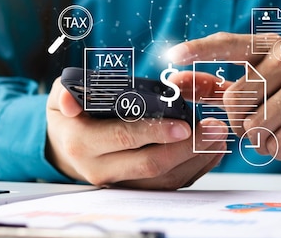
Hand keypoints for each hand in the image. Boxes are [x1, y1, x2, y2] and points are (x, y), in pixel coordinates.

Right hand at [45, 77, 226, 188]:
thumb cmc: (71, 113)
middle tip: (214, 129)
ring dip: (195, 160)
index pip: (125, 137)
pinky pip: (168, 185)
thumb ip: (68, 92)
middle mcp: (100, 168)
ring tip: (219, 138)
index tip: (185, 123)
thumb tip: (71, 102)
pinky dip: (193, 170)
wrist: (64, 146)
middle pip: (150, 164)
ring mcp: (119, 183)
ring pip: (163, 180)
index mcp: (83, 141)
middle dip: (186, 147)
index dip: (156, 132)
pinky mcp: (134, 189)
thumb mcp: (61, 94)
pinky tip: (211, 152)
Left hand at [167, 32, 280, 170]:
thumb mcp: (252, 91)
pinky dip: (278, 151)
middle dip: (240, 121)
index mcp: (270, 47)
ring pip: (254, 125)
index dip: (199, 50)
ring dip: (260, 139)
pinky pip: (276, 143)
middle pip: (235, 99)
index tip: (172, 56)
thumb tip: (176, 81)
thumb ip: (214, 86)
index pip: (228, 44)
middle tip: (263, 119)